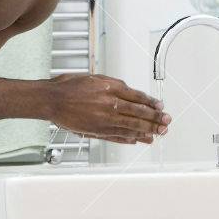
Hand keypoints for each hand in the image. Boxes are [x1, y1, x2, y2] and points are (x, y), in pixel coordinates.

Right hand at [46, 74, 169, 143]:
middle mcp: (109, 104)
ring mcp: (103, 119)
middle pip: (138, 113)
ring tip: (157, 134)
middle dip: (155, 119)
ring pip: (131, 126)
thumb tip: (131, 93)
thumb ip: (114, 86)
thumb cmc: (70, 86)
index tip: (161, 107)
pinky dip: (129, 138)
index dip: (151, 103)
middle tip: (166, 122)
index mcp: (110, 88)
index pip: (137, 97)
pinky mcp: (96, 131)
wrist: (51, 99)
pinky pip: (117, 136)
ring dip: (146, 131)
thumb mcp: (96, 78)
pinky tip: (137, 140)